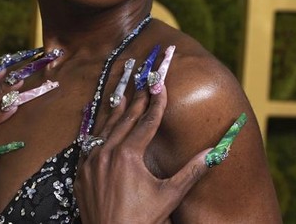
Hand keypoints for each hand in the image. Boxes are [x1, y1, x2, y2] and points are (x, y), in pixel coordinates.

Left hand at [74, 83, 210, 223]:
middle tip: (144, 85)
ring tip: (123, 97)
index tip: (162, 86)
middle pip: (125, 121)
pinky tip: (98, 127)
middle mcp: (106, 154)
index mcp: (128, 155)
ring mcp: (90, 163)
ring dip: (115, 113)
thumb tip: (214, 153)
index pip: (147, 122)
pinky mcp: (81, 174)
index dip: (157, 104)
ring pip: (104, 131)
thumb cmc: (141, 220)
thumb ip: (191, 171)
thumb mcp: (169, 195)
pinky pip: (88, 146)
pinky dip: (97, 133)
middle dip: (137, 102)